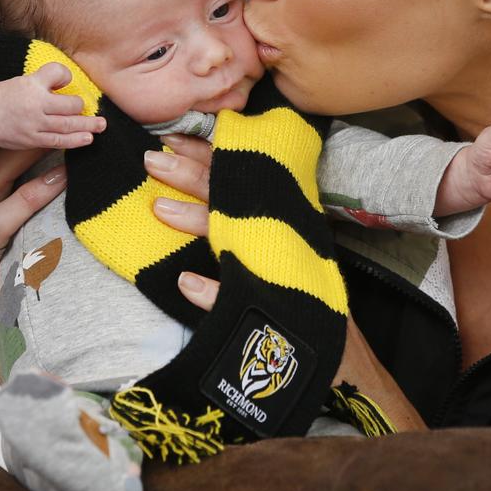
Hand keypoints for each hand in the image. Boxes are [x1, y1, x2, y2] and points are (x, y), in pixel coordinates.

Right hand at [0, 62, 105, 150]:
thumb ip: (46, 79)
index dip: (65, 75)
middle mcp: (34, 103)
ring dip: (88, 126)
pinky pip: (58, 141)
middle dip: (84, 108)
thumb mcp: (23, 80)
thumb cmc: (5, 97)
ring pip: (68, 125)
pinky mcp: (32, 139)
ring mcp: (34, 124)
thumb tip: (70, 80)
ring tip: (101, 126)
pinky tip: (87, 139)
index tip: (67, 79)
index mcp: (31, 84)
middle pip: (70, 105)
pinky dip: (75, 140)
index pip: (57, 73)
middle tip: (98, 110)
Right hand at [0, 65, 67, 379]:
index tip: (14, 77)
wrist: (25, 339)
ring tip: (63, 136)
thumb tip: (83, 142)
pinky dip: (31, 197)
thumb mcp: (41, 217)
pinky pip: (2, 223)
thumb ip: (48, 181)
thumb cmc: (36, 269)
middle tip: (51, 98)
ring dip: (25, 154)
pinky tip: (59, 181)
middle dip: (11, 124)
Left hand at [147, 134, 424, 430]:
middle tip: (152, 156)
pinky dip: (211, 291)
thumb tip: (193, 199)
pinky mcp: (276, 306)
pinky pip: (238, 296)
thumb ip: (240, 227)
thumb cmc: (300, 293)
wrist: (338, 353)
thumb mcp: (272, 250)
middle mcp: (275, 234)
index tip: (172, 137)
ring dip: (195, 220)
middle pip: (229, 197)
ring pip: (231, 235)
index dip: (205, 155)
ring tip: (159, 209)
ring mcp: (274, 268)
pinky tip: (186, 285)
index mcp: (273, 217)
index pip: (236, 179)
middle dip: (190, 173)